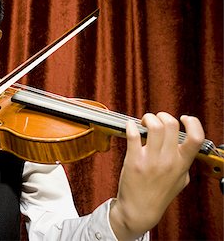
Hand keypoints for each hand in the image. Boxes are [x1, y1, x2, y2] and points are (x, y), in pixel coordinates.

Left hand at [110, 112, 203, 239]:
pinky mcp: (134, 160)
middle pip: (171, 124)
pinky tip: (130, 127)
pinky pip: (133, 135)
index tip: (184, 118)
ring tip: (144, 123)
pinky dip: (130, 126)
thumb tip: (183, 148)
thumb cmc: (157, 195)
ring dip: (148, 118)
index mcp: (181, 164)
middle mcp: (168, 160)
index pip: (196, 138)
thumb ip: (183, 163)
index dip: (192, 122)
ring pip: (154, 126)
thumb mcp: (180, 181)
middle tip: (155, 120)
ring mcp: (151, 160)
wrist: (139, 210)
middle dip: (162, 116)